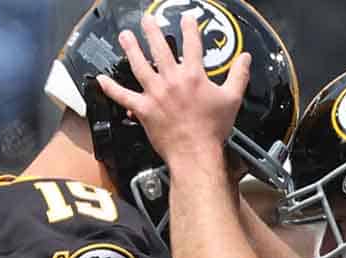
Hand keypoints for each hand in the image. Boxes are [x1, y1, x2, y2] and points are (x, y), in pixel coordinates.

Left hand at [97, 15, 251, 168]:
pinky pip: (123, 96)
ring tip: (125, 36)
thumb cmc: (213, 128)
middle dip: (152, 31)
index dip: (189, 28)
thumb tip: (245, 58)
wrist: (196, 152)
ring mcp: (155, 94)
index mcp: (194, 76)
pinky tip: (100, 79)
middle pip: (160, 49)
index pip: (192, 45)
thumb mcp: (232, 99)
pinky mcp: (143, 109)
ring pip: (139, 66)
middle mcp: (172, 80)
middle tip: (146, 20)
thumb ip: (239, 75)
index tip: (186, 18)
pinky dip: (110, 88)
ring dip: (130, 49)